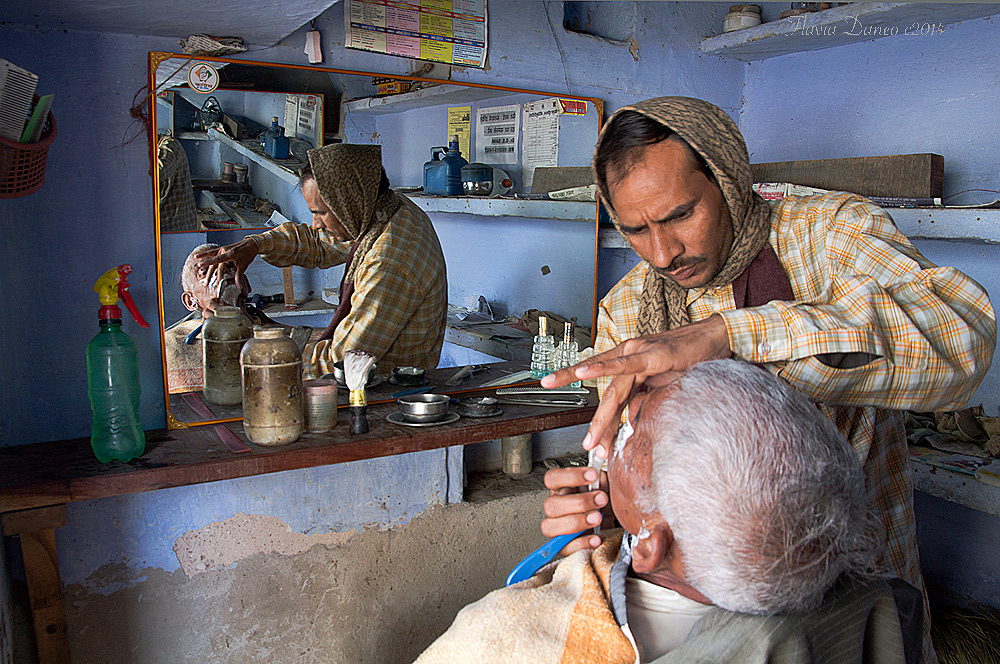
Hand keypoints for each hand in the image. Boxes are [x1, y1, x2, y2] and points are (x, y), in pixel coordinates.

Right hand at [194, 238, 258, 298]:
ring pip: (212, 258)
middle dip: (210, 274)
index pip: (217, 261)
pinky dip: (205, 254)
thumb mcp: (243, 265)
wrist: (250, 245)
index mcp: (229, 254)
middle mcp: (224, 250)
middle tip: (205, 283)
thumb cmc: (247, 254)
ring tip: (199, 270)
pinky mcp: (221, 249)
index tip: (205, 273)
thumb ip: (238, 276)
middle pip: (214, 264)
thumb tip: (238, 286)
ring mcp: (222, 249)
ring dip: (206, 265)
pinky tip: (197, 256)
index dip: (211, 267)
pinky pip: (212, 252)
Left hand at [541, 314, 732, 457]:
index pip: (609, 393)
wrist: (715, 338)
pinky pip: (623, 364)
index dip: (599, 417)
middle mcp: (628, 355)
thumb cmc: (693, 359)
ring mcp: (637, 352)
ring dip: (602, 416)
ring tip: (593, 436)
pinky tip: (583, 372)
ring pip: (614, 389)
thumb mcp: (666, 385)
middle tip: (591, 445)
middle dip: (599, 424)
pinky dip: (601, 368)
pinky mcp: (650, 354)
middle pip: (609, 396)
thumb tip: (636, 421)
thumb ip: (648, 398)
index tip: (592, 437)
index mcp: (630, 363)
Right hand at [541, 466, 609, 555]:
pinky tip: (596, 537)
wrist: (611, 526)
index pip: (552, 478)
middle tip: (600, 500)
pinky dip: (581, 542)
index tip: (592, 475)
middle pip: (550, 504)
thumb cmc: (603, 505)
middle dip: (578, 502)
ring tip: (598, 518)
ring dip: (576, 522)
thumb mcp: (605, 488)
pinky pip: (564, 547)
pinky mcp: (563, 546)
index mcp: (561, 489)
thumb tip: (600, 475)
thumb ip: (601, 480)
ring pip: (550, 526)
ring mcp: (556, 528)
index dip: (570, 476)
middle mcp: (555, 507)